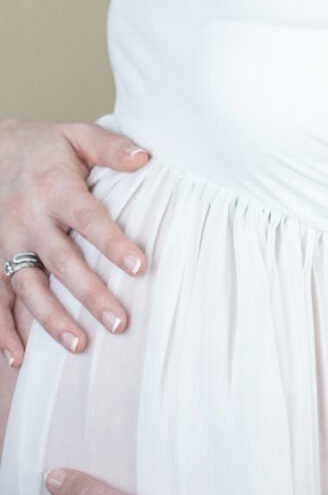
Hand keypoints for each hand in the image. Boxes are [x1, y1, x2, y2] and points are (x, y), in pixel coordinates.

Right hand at [0, 119, 148, 362]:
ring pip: (29, 287)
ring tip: (79, 345)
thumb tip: (145, 158)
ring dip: (52, 319)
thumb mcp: (77, 135)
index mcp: (56, 190)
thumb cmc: (45, 146)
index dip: (113, 243)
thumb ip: (111, 147)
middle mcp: (30, 220)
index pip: (89, 220)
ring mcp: (9, 243)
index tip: (140, 267)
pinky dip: (3, 331)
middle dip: (90, 294)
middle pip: (62, 262)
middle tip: (119, 322)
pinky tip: (19, 358)